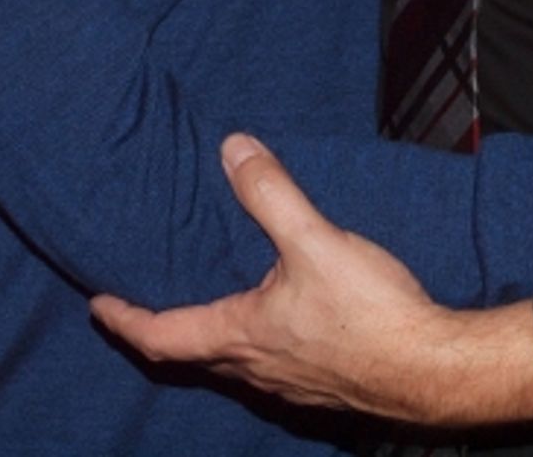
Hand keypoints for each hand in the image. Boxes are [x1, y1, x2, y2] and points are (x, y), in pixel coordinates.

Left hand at [91, 133, 532, 424]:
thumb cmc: (371, 315)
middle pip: (192, 351)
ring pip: (233, 359)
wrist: (434, 371)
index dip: (124, 318)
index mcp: (240, 336)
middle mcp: (255, 369)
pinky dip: (255, 337)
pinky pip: (270, 361)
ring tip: (210, 294)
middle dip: (165, 324)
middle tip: (147, 294)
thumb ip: (271, 194)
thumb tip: (232, 149)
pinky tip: (281, 312)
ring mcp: (289, 383)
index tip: (97, 303)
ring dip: (212, 331)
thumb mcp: (315, 242)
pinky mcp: (323, 382)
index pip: (161, 336)